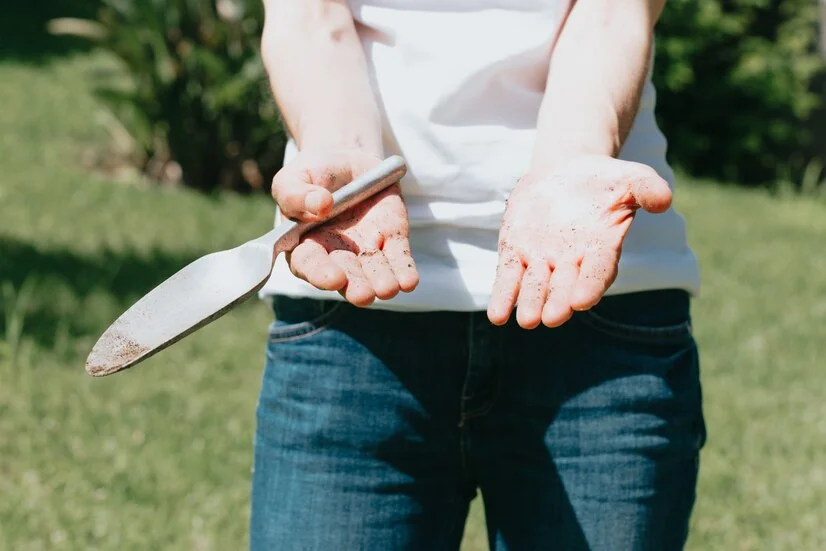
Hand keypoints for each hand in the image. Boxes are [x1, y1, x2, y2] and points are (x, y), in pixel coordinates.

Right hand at [271, 149, 418, 306]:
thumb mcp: (294, 177)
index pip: (308, 265)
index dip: (319, 274)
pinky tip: (408, 282)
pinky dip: (404, 272)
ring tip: (387, 289)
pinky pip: (399, 259)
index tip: (334, 277)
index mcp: (305, 244)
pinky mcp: (392, 240)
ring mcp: (365, 250)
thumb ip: (297, 194)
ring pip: (374, 273)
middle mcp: (336, 255)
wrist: (347, 160)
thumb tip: (321, 204)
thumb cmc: (313, 172)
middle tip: (363, 294)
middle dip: (355, 286)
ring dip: (382, 283)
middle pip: (345, 275)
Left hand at [487, 154, 672, 328]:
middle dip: (558, 303)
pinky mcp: (517, 253)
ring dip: (530, 303)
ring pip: (535, 287)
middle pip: (564, 287)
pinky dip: (503, 296)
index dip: (590, 285)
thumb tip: (664, 200)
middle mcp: (572, 261)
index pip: (597, 271)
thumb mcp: (631, 178)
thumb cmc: (605, 181)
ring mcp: (543, 260)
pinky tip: (496, 316)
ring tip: (526, 320)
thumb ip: (647, 188)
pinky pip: (509, 277)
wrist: (567, 172)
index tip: (582, 301)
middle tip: (552, 318)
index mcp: (602, 248)